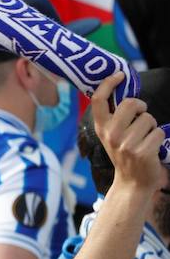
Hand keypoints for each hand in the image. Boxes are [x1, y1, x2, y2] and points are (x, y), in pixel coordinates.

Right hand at [91, 72, 164, 193]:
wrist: (133, 183)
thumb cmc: (125, 154)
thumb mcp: (112, 136)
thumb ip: (114, 118)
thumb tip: (125, 95)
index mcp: (101, 127)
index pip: (98, 99)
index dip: (108, 83)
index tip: (119, 75)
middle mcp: (111, 134)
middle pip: (130, 103)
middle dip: (141, 107)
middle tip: (141, 116)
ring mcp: (126, 143)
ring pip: (148, 119)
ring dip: (152, 126)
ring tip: (145, 138)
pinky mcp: (142, 151)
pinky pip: (159, 132)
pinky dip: (159, 138)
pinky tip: (152, 147)